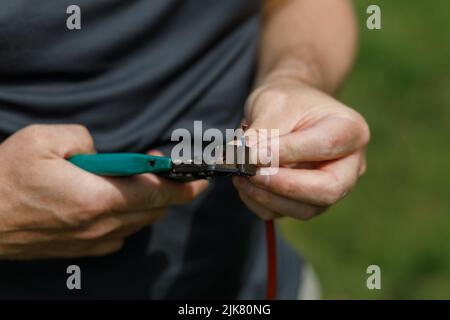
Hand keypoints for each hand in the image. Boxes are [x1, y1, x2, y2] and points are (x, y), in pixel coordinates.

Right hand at [0, 125, 207, 258]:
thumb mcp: (43, 141)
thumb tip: (101, 151)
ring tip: (137, 182)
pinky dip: (129, 216)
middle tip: (165, 171)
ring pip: (140, 222)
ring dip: (148, 203)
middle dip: (168, 191)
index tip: (202, 180)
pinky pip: (122, 232)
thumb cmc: (5, 181)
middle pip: (155, 210)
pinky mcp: (84, 250)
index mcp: (97, 198)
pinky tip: (114, 201)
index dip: (185, 187)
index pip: (158, 194)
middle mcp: (102, 225)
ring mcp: (94, 242)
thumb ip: (83, 138)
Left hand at [233, 78, 369, 219]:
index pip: (325, 146)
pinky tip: (245, 184)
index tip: (253, 151)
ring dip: (267, 197)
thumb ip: (263, 132)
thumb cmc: (287, 102)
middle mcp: (349, 165)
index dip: (286, 153)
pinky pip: (285, 213)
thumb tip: (243, 158)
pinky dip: (260, 203)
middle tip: (250, 173)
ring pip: (305, 209)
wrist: (288, 109)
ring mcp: (331, 188)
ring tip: (240, 175)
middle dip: (283, 186)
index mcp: (350, 131)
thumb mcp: (274, 104)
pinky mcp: (309, 202)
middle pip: (327, 190)